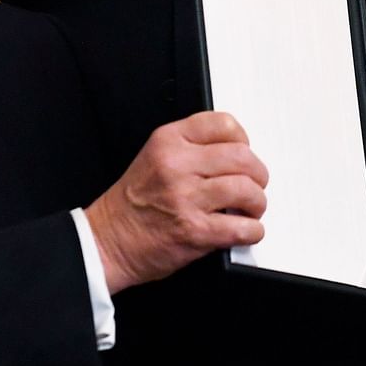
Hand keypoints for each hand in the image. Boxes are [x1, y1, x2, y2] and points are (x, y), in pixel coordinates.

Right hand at [84, 111, 267, 293]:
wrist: (107, 241)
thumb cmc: (132, 204)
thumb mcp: (154, 156)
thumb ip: (191, 148)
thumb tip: (235, 153)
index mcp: (169, 141)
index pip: (224, 125)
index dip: (243, 140)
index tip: (244, 152)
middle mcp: (177, 165)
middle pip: (243, 157)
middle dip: (258, 174)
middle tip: (255, 185)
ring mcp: (186, 198)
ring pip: (247, 190)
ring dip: (257, 203)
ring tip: (250, 209)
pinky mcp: (194, 231)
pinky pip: (242, 227)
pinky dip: (252, 231)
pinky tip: (245, 230)